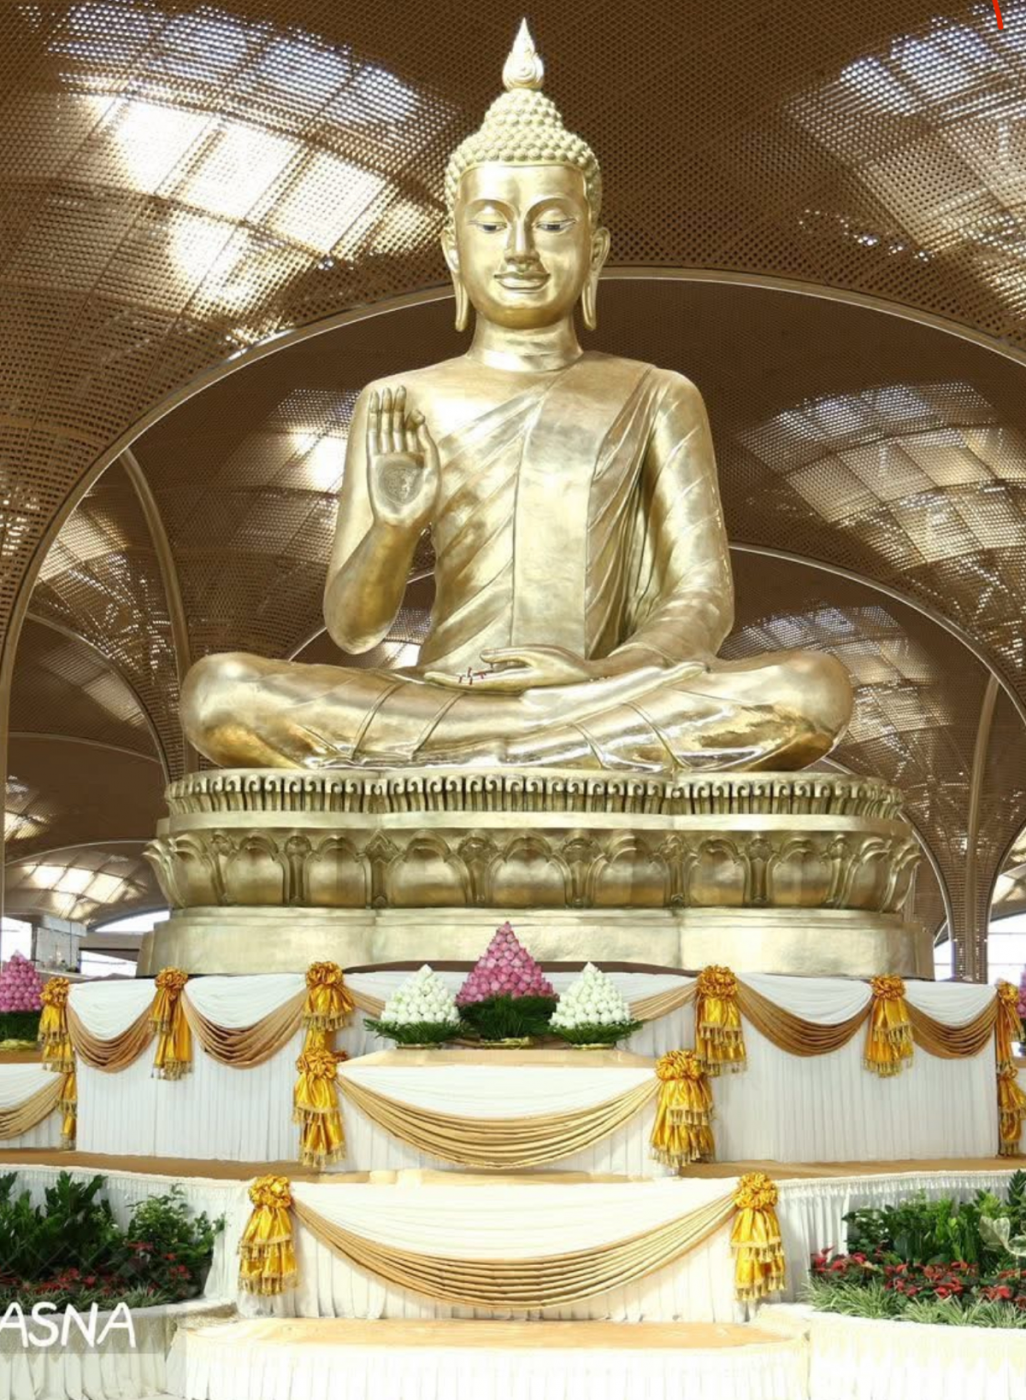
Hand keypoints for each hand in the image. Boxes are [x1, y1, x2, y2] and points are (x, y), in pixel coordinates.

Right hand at [366, 386, 438, 531]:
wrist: (401, 524)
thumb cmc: (421, 507)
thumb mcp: (433, 475)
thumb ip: (429, 449)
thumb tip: (420, 423)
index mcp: (417, 460)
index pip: (414, 432)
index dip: (415, 420)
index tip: (417, 413)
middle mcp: (401, 457)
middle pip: (398, 425)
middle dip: (399, 407)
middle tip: (400, 388)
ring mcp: (386, 458)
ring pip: (385, 428)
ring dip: (385, 410)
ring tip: (386, 391)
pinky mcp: (374, 462)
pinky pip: (372, 437)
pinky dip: (372, 421)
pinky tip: (373, 407)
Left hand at [426, 646, 596, 692]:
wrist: (582, 679)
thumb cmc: (561, 664)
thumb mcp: (535, 652)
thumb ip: (509, 655)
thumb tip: (483, 657)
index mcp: (507, 681)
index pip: (471, 682)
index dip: (449, 680)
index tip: (429, 677)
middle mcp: (506, 686)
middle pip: (471, 685)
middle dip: (448, 682)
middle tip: (425, 677)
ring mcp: (511, 684)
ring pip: (479, 684)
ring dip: (460, 681)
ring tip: (438, 678)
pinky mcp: (517, 680)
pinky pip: (491, 680)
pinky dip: (475, 678)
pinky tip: (467, 676)